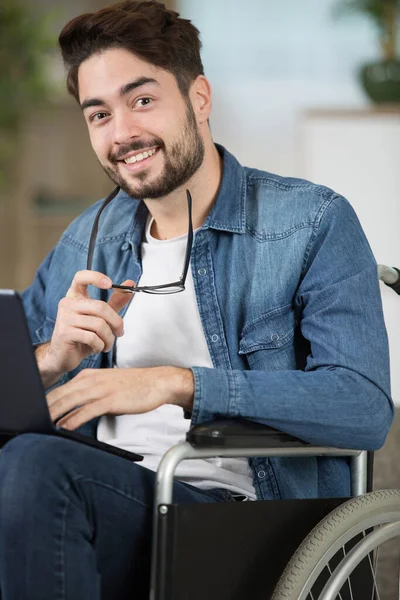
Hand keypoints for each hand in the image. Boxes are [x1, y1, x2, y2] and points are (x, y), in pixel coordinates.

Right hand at [37, 271, 133, 385]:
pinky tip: (97, 348)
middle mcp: (67, 304)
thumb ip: (115, 301)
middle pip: (100, 307)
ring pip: (99, 324)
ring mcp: (64, 318)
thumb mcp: (100, 317)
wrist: (63, 356)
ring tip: (107, 344)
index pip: (80, 277)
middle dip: (116, 322)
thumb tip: (131, 284)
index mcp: (75, 296)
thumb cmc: (82, 335)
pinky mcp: (65, 333)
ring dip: (109, 338)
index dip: (95, 277)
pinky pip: (92, 337)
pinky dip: (100, 345)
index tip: (110, 284)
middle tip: (120, 332)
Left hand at [47, 367, 193, 429]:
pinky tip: (65, 427)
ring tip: (41, 423)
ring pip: (71, 400)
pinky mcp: (111, 399)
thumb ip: (90, 393)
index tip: (37, 412)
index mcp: (90, 375)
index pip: (62, 388)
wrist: (158, 382)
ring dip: (54, 413)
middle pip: (62, 394)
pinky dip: (73, 419)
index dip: (47, 400)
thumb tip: (73, 409)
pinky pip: (87, 410)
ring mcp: (102, 389)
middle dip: (45, 407)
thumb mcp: (108, 385)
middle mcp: (93, 380)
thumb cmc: (135, 386)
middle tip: (33, 418)